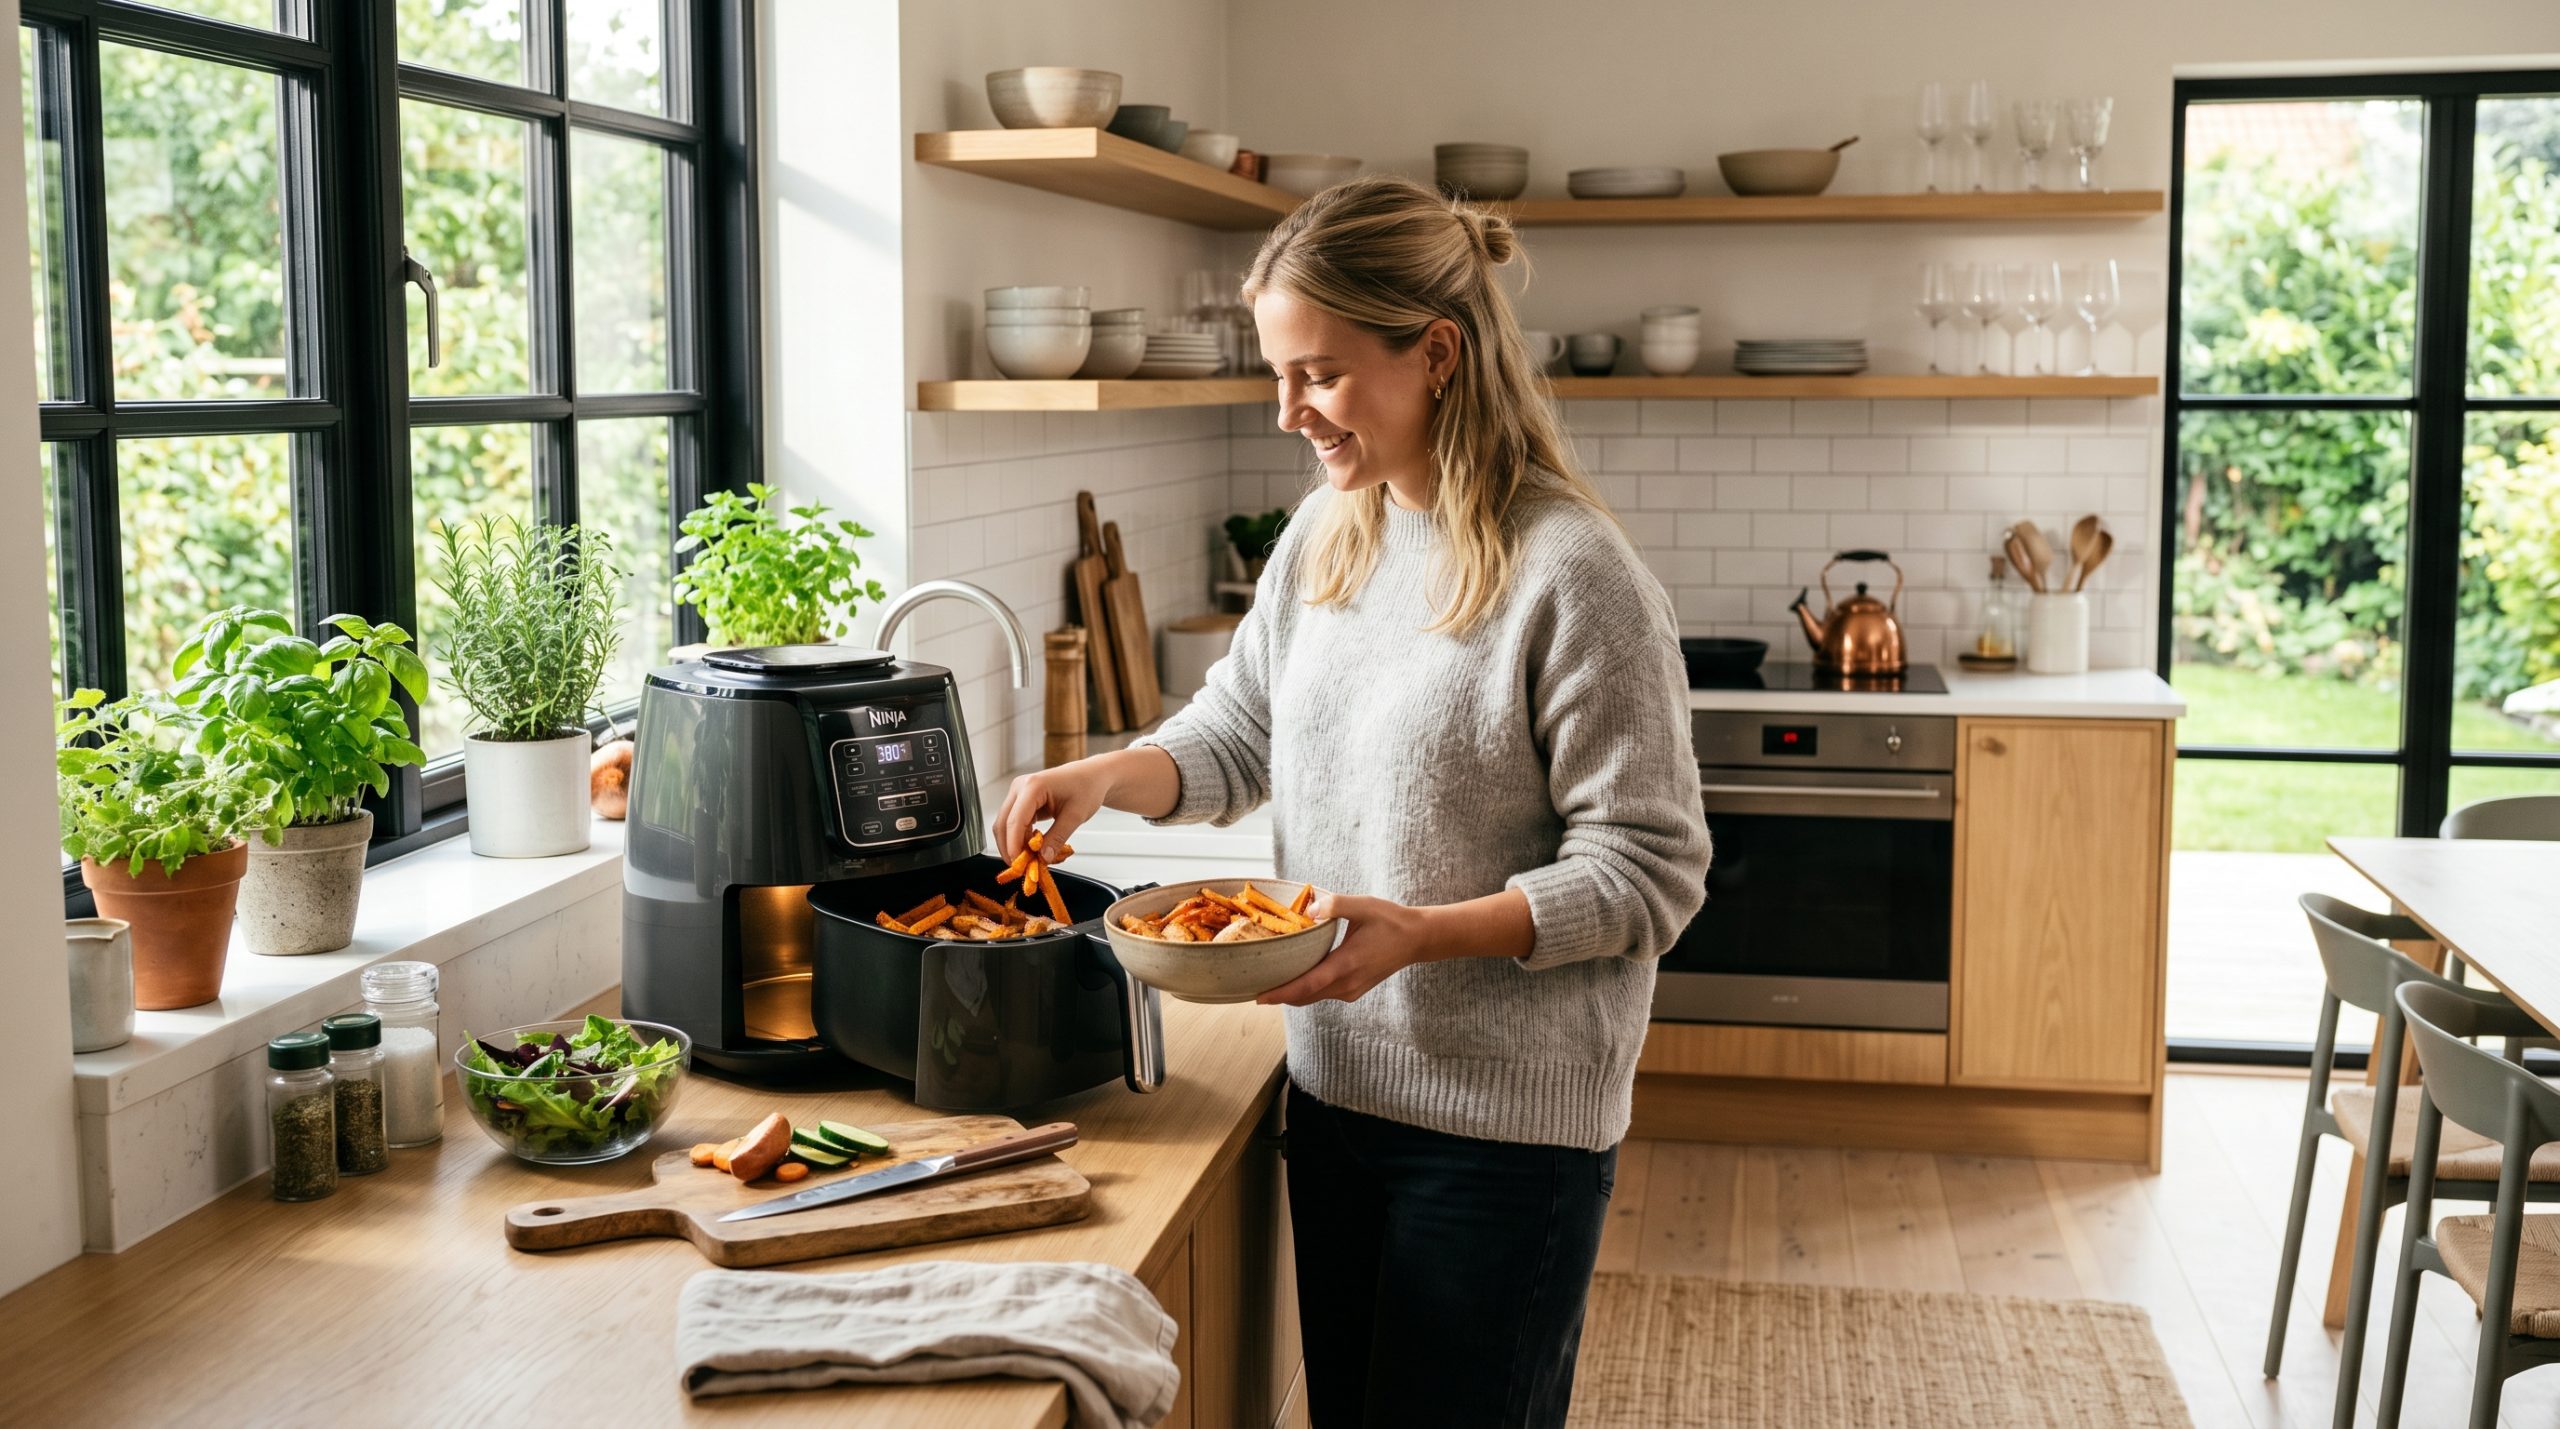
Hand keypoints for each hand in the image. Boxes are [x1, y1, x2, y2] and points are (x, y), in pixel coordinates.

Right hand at [995, 760, 1112, 862]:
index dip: (1013, 845)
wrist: (1091, 776)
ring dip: (1014, 844)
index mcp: (1033, 786)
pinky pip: (1014, 823)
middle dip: (1009, 847)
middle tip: (1021, 868)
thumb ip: (1057, 837)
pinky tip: (1032, 849)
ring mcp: (1018, 793)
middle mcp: (1020, 787)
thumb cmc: (1086, 788)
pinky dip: (1020, 838)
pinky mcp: (1021, 800)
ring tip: (1029, 860)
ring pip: (1005, 825)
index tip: (1018, 864)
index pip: (1015, 820)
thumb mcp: (1075, 816)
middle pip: (1003, 823)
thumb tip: (1043, 858)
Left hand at [1255, 892, 1440, 1005]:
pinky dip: (1306, 990)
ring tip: (1268, 983)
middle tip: (1252, 989)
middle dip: (1278, 995)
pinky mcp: (1354, 990)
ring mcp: (1352, 990)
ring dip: (1291, 994)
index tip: (1259, 997)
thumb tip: (1309, 910)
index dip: (1281, 993)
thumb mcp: (1364, 905)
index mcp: (1346, 964)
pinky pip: (1323, 994)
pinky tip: (1295, 978)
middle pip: (1304, 997)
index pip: (1306, 986)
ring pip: (1313, 998)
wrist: (1417, 939)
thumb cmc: (1390, 921)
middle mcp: (1347, 984)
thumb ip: (1336, 904)